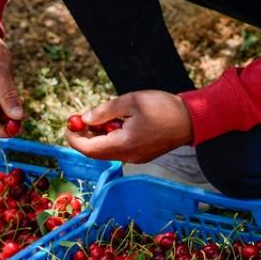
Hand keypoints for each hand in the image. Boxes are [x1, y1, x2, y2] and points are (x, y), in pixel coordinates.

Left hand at [65, 91, 191, 162]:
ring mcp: (136, 158)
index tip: (69, 124)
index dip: (74, 138)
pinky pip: (119, 150)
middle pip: (96, 152)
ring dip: (98, 136)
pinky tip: (116, 123)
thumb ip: (105, 111)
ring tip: (100, 117)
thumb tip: (85, 119)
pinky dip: (111, 138)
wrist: (192, 120)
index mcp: (123, 144)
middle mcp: (128, 156)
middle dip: (85, 136)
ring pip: (107, 151)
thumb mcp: (131, 101)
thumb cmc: (163, 108)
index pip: (89, 148)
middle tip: (80, 119)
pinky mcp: (142, 155)